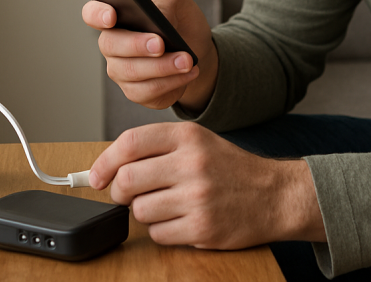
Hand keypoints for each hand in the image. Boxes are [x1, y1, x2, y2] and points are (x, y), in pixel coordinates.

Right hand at [82, 0, 217, 111]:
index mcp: (116, 15)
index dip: (97, 15)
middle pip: (110, 45)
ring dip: (162, 67)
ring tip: (186, 61)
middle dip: (136, 45)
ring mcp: (120, 70)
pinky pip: (148, 91)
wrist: (196, 49)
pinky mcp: (136, 91)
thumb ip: (165, 2)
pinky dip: (172, 82)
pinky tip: (189, 72)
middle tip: (161, 44)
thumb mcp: (177, 1)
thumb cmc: (179, 21)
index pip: (93, 13)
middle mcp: (112, 44)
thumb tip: (159, 18)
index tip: (111, 17)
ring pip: (131, 72)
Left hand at [89, 122, 326, 248]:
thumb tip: (110, 165)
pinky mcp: (201, 228)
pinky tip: (181, 220)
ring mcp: (197, 197)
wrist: (275, 195)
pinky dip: (162, 231)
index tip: (96, 176)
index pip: (130, 143)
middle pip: (127, 180)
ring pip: (140, 211)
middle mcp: (192, 163)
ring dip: (145, 212)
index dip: (105, 161)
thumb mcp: (199, 142)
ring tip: (166, 206)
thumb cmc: (231, 169)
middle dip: (119, 192)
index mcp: (188, 136)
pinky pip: (158, 234)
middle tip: (128, 195)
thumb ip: (158, 147)